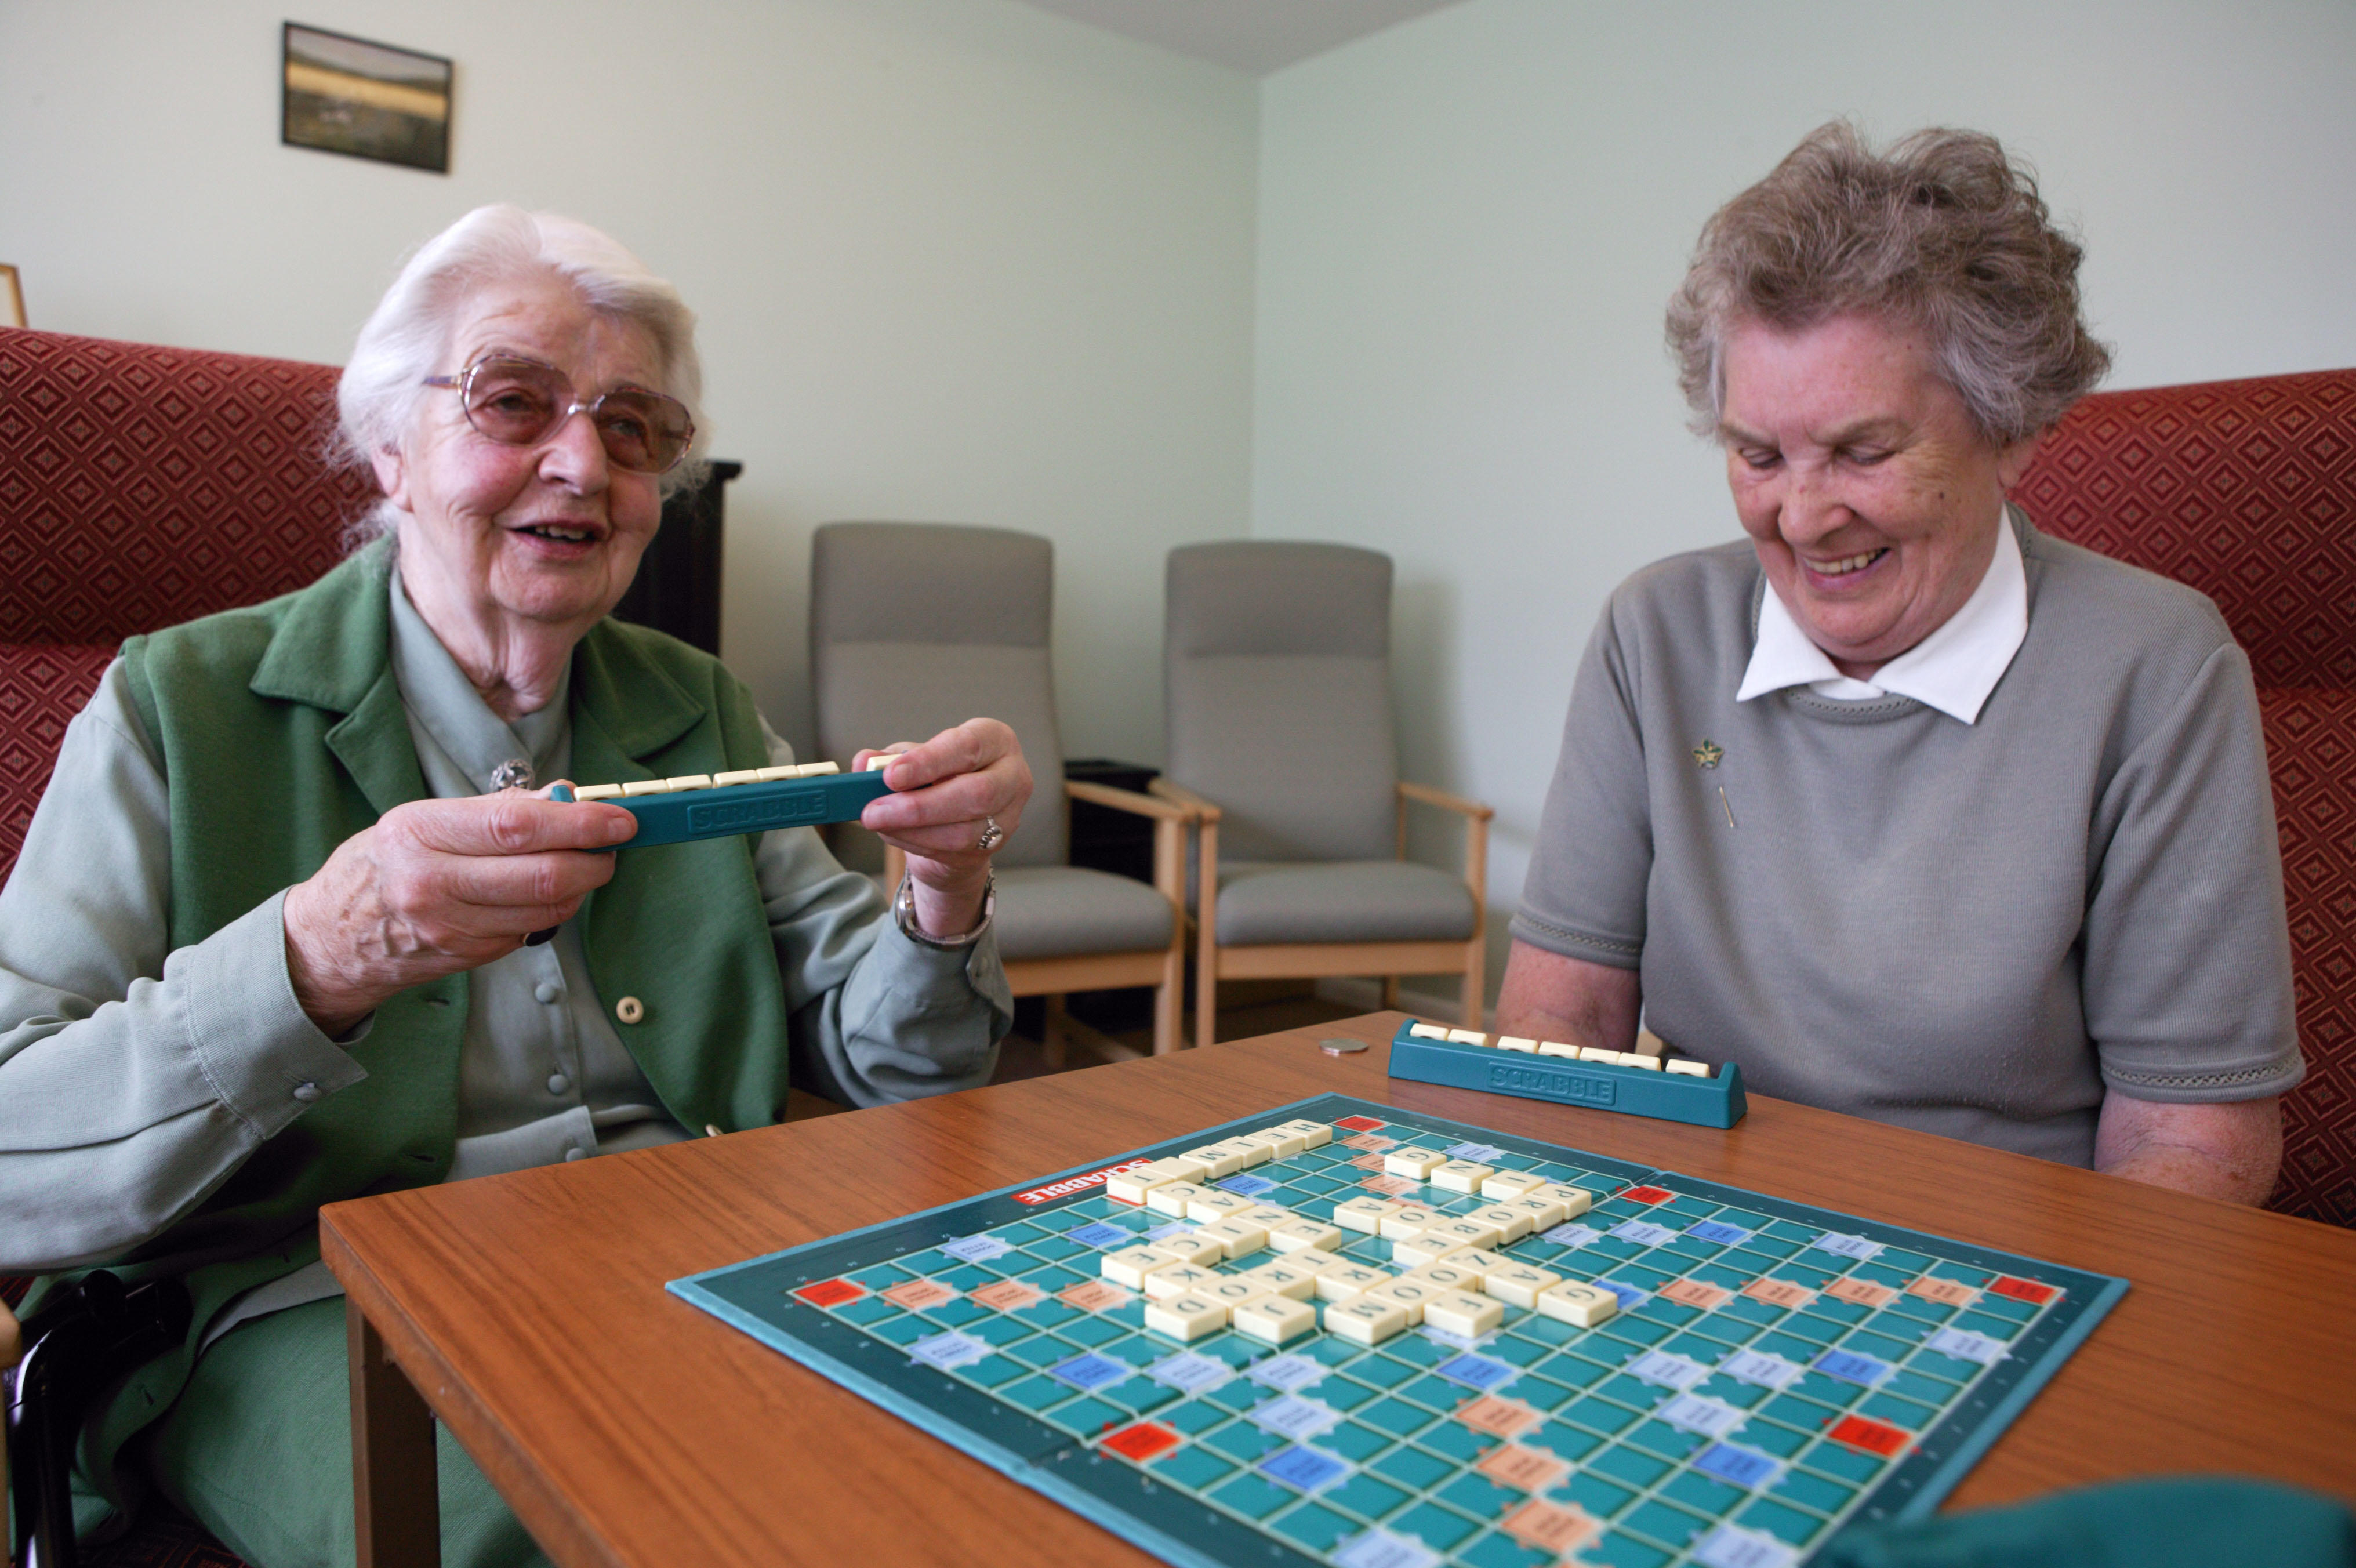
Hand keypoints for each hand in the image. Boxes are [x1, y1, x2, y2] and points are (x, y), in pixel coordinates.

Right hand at [282, 785, 637, 1035]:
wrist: (332, 936)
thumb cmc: (384, 864)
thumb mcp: (423, 821)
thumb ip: (495, 810)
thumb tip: (566, 797)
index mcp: (419, 833)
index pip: (518, 826)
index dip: (581, 823)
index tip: (621, 818)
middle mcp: (431, 882)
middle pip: (543, 874)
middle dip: (595, 858)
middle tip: (614, 844)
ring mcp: (449, 926)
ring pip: (547, 908)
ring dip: (582, 886)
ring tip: (586, 865)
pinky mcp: (466, 955)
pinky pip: (531, 930)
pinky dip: (554, 909)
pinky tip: (546, 893)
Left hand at [856, 719, 1030, 938]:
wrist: (959, 813)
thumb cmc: (939, 775)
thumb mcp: (916, 757)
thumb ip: (889, 758)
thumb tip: (863, 763)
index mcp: (995, 740)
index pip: (968, 747)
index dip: (929, 762)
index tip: (890, 776)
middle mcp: (1012, 777)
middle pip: (975, 794)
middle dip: (919, 805)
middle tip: (874, 810)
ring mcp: (1008, 816)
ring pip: (964, 832)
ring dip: (912, 830)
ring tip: (876, 821)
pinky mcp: (993, 847)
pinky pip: (952, 851)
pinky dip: (914, 842)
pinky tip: (891, 832)